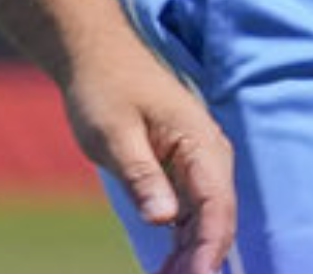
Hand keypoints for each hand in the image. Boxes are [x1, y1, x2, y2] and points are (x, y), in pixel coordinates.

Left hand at [59, 46, 235, 275]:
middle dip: (200, 260)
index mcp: (202, 144)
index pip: (217, 207)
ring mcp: (198, 166)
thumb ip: (140, 174)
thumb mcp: (113, 133)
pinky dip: (180, 242)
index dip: (208, 249)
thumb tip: (164, 219)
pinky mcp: (182, 172)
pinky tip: (165, 268)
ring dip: (190, 257)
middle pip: (215, 221)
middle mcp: (209, 157)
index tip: (194, 278)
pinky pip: (189, 214)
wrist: (95, 56)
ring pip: (203, 222)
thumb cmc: (103, 88)